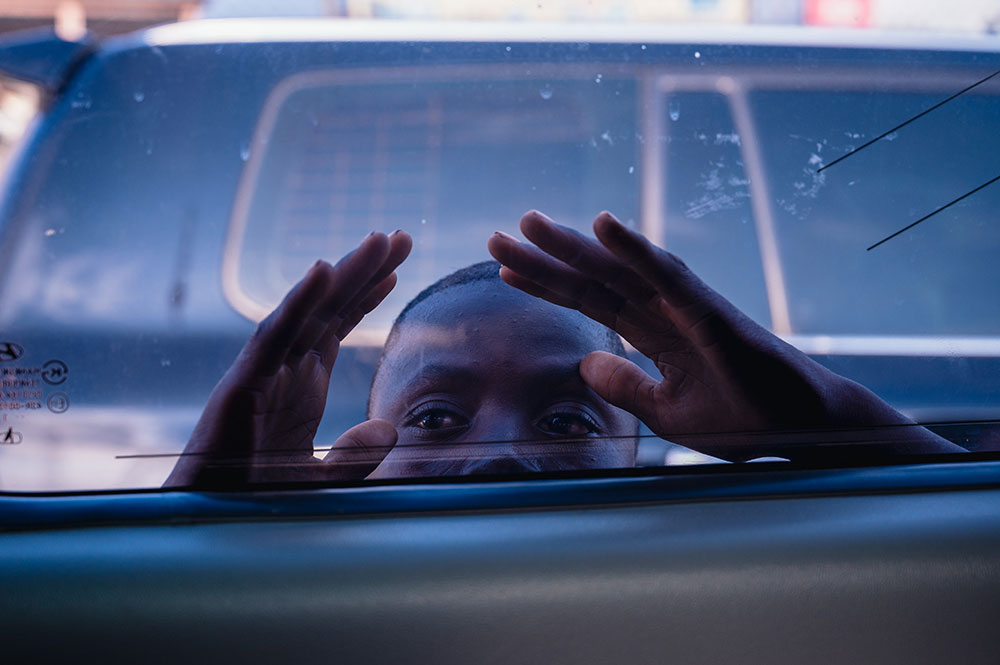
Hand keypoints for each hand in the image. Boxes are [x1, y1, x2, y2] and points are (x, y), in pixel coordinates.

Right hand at [164, 231, 411, 487]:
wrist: (209, 524)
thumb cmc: (253, 498)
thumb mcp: (320, 480)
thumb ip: (353, 457)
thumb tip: (387, 428)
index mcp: (300, 384)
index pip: (336, 326)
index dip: (365, 294)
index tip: (395, 267)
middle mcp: (283, 369)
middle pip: (329, 307)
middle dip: (364, 270)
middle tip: (401, 236)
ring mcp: (262, 372)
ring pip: (307, 311)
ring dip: (342, 273)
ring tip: (377, 241)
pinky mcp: (243, 384)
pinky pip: (274, 335)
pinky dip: (298, 301)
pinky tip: (324, 270)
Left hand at [488, 211, 961, 461]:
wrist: (801, 429)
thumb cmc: (742, 416)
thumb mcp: (666, 410)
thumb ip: (626, 386)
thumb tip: (584, 363)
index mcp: (652, 330)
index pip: (588, 301)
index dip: (546, 285)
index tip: (504, 270)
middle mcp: (664, 309)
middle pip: (593, 278)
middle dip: (544, 259)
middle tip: (496, 237)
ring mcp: (687, 307)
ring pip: (620, 269)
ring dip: (576, 245)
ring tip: (532, 223)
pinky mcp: (711, 313)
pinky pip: (667, 276)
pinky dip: (635, 249)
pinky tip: (604, 226)